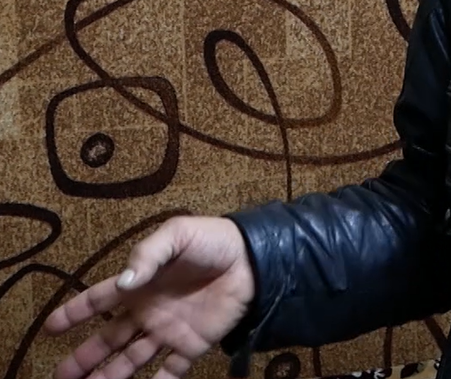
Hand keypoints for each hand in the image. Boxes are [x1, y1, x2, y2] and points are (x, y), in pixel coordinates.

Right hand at [44, 216, 255, 378]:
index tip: (50, 327)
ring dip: (110, 376)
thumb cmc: (213, 240)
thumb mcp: (176, 235)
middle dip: (84, 357)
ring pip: (131, 359)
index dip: (75, 312)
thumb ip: (147, 255)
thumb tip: (122, 284)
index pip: (99, 299)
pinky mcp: (192, 343)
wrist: (253, 258)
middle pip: (109, 338)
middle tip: (60, 375)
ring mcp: (169, 329)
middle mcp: (149, 310)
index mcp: (141, 283)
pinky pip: (171, 370)